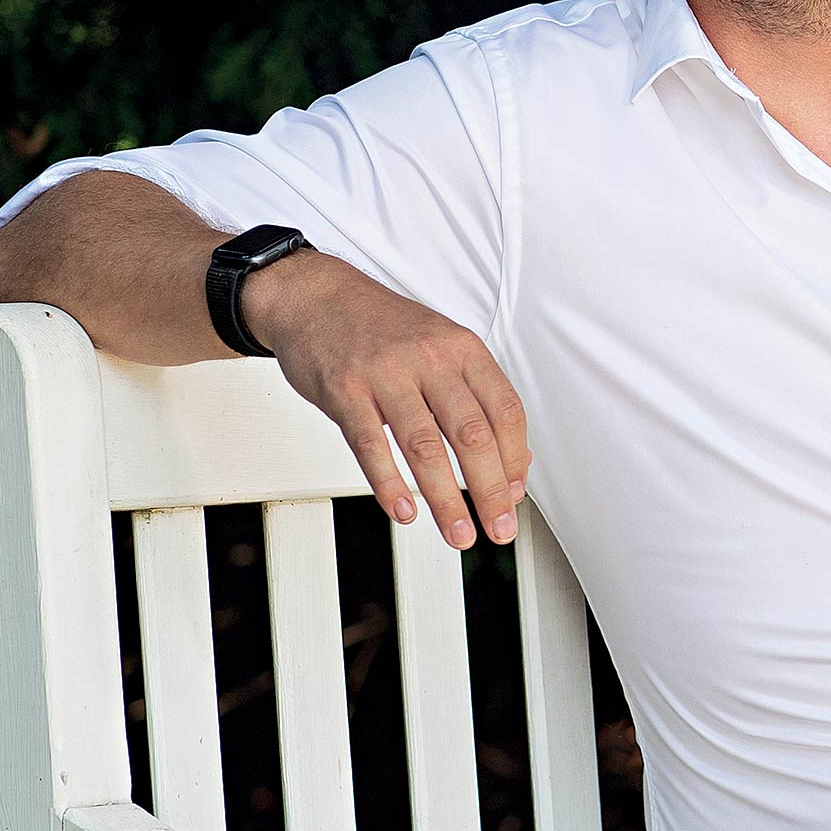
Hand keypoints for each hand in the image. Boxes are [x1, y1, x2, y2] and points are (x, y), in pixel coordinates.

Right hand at [248, 252, 529, 548]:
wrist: (315, 297)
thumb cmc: (382, 329)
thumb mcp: (441, 347)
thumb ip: (475, 397)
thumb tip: (512, 459)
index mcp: (462, 349)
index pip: (505, 411)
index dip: (514, 460)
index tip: (514, 496)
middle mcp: (429, 358)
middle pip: (471, 434)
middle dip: (489, 490)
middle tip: (497, 528)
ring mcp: (385, 373)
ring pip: (425, 447)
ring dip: (445, 499)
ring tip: (457, 532)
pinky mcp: (345, 389)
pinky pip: (370, 445)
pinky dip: (390, 484)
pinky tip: (404, 511)